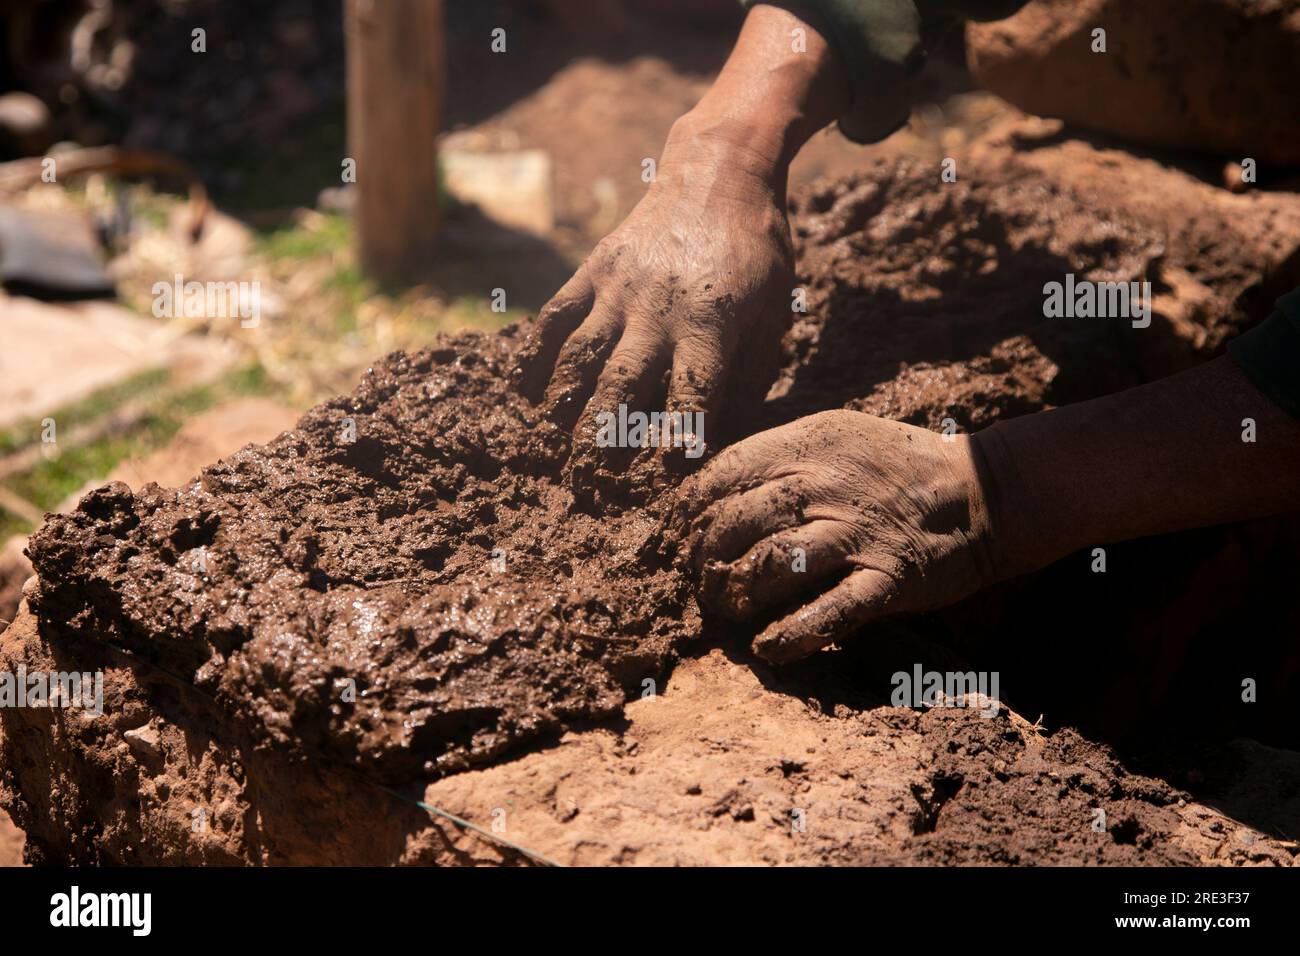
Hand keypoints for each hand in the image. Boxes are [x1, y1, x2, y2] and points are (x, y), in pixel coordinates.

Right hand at [512, 123, 794, 489]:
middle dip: (603, 437)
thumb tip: (718, 440)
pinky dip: (535, 355)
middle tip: (589, 483)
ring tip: (550, 447)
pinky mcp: (594, 269)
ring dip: (564, 404)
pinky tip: (523, 393)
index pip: (692, 396)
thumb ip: (746, 378)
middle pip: (623, 384)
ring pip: (581, 354)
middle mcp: (660, 310)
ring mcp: (620, 288)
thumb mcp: (772, 316)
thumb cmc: (757, 257)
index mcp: (712, 326)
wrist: (720, 173)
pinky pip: (555, 317)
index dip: (679, 442)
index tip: (667, 482)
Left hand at [675, 410, 995, 662]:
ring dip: (737, 593)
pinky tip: (768, 648)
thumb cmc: (900, 466)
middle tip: (701, 582)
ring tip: (728, 609)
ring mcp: (857, 533)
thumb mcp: (837, 436)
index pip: (724, 474)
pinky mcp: (888, 578)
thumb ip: (782, 455)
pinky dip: (791, 635)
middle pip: (737, 523)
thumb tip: (715, 488)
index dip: (691, 511)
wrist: (986, 491)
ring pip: (771, 565)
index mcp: (808, 445)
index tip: (678, 536)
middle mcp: (827, 485)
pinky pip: (829, 612)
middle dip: (706, 558)